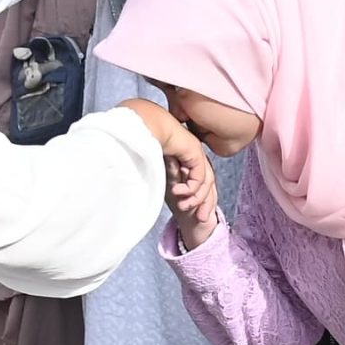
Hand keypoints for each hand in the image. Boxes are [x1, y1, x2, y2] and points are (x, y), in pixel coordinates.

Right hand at [121, 98, 218, 247]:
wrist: (141, 124)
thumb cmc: (139, 140)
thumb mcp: (149, 165)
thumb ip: (155, 176)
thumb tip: (147, 190)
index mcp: (183, 155)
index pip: (196, 179)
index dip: (195, 197)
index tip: (188, 211)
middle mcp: (192, 154)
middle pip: (206, 183)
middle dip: (205, 203)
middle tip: (202, 220)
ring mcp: (195, 152)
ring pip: (206, 181)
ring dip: (198, 199)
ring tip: (184, 208)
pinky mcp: (195, 152)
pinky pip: (200, 176)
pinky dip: (192, 188)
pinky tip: (179, 193)